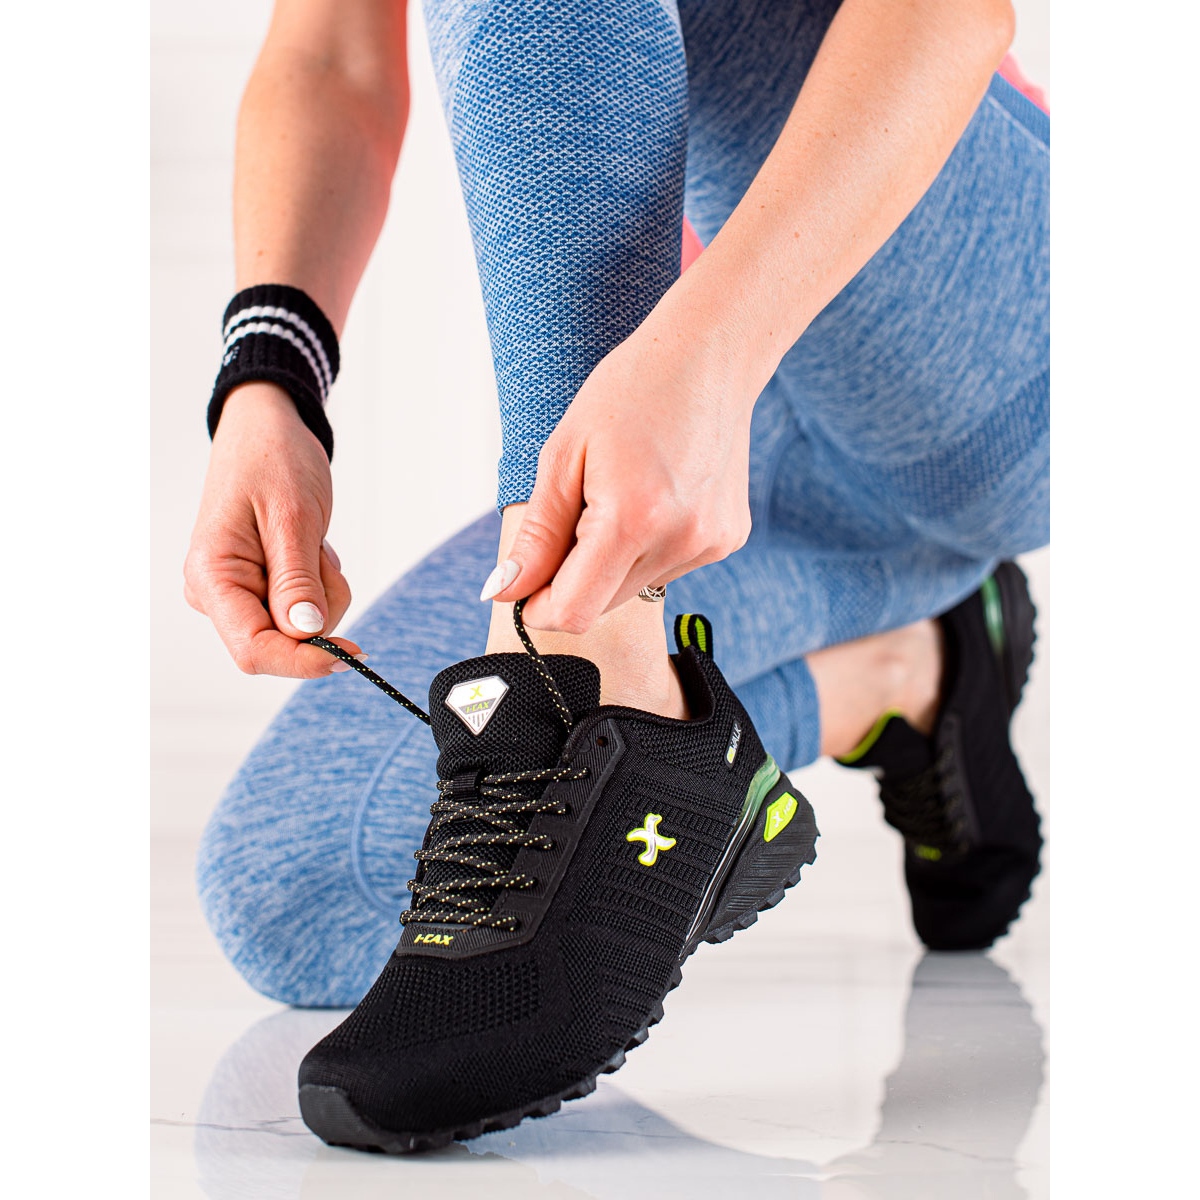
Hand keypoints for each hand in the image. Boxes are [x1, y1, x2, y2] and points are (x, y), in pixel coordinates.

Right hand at [184, 382, 358, 676]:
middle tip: (322, 556)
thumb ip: (297, 579)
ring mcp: (235, 592)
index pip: (253, 650)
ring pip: (299, 629)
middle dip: (318, 611)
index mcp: (212, 576)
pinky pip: (303, 609)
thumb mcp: (292, 516)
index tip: (349, 653)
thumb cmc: (273, 461)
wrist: (267, 430)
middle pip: (280, 643)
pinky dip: (319, 585)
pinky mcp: (257, 588)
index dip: (303, 661)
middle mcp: (215, 593)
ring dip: (323, 593)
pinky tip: (309, 547)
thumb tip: (305, 633)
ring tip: (312, 543)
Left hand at [488, 316, 754, 632]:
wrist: (710, 356)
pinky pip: (668, 566)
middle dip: (574, 578)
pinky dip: (647, 546)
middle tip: (576, 513)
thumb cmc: (630, 390)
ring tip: (622, 493)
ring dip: (612, 561)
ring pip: (634, 588)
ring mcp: (709, 543)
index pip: (575, 612)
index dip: (539, 609)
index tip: (526, 589)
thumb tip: (504, 592)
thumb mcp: (564, 454)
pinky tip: (655, 495)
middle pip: (602, 605)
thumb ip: (536, 535)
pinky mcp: (728, 539)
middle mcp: (679, 540)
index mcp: (632, 518)